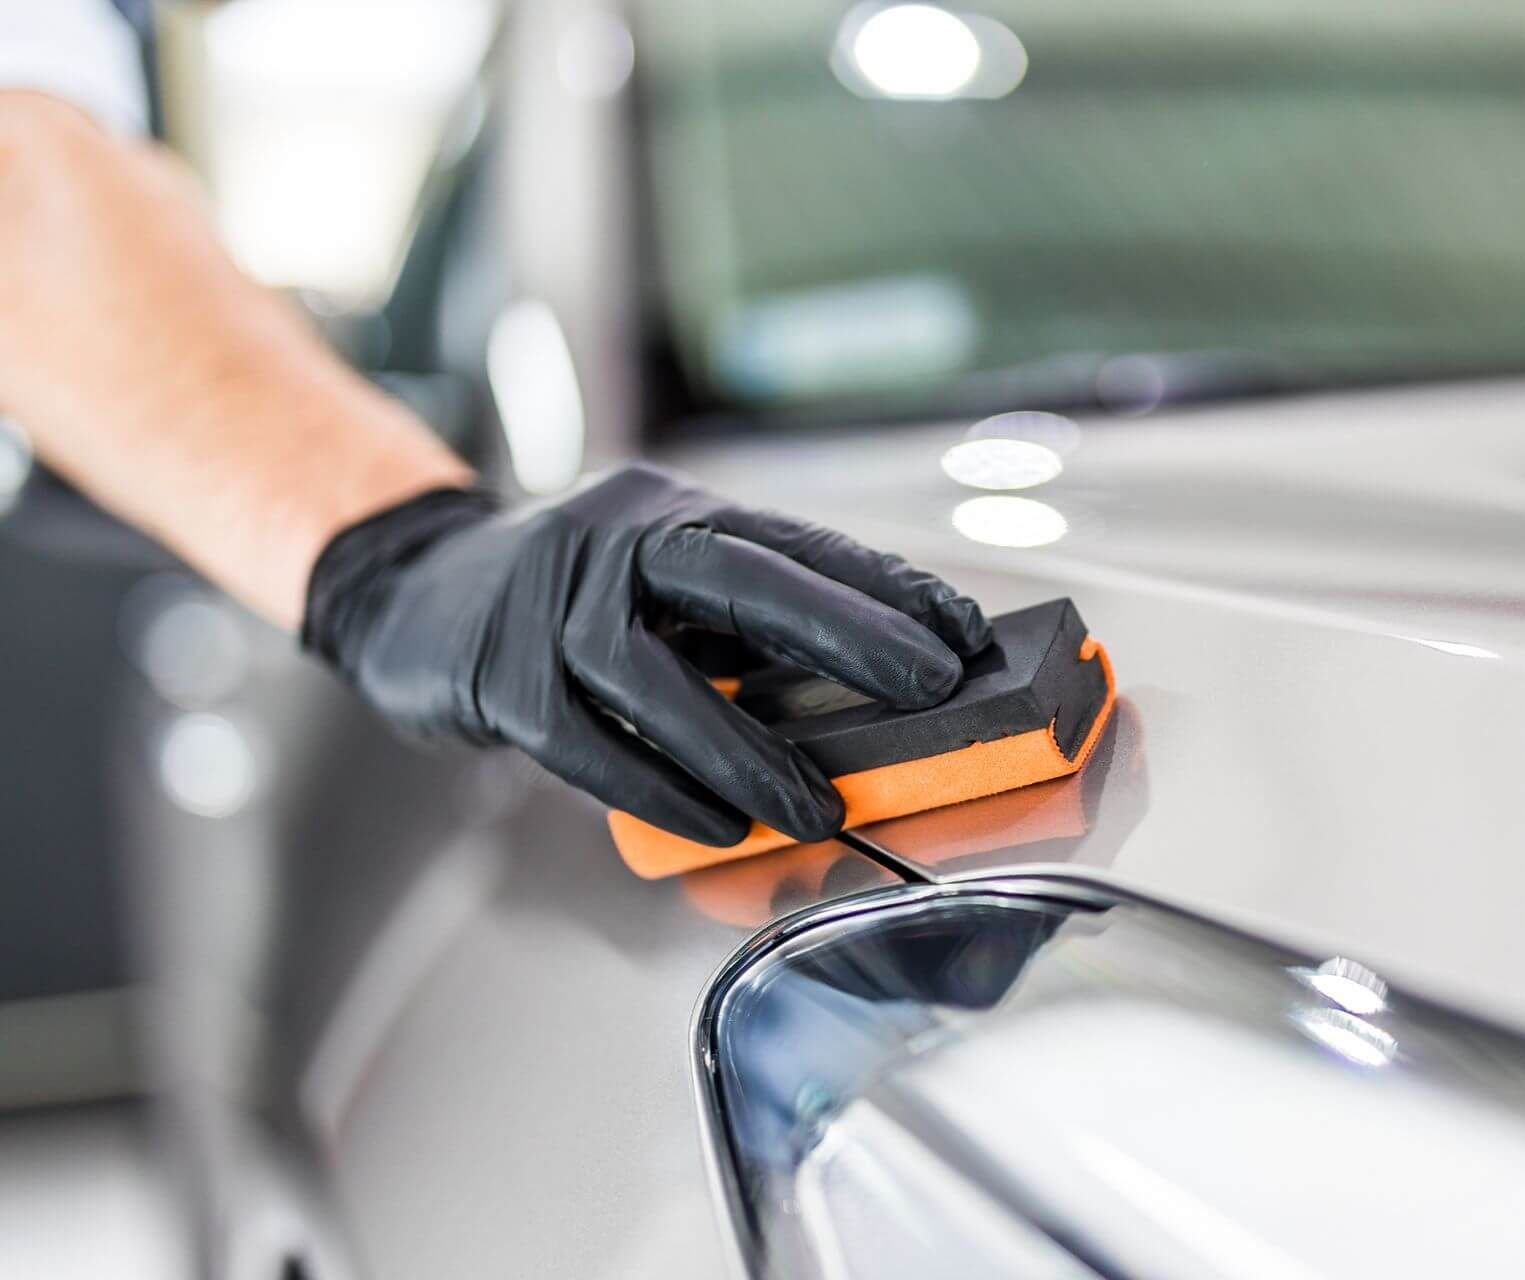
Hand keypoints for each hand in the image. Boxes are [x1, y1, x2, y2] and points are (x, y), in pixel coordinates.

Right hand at [301, 466, 992, 844]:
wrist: (414, 591)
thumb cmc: (568, 600)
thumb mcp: (656, 584)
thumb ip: (740, 626)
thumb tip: (867, 693)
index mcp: (668, 515)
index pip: (789, 544)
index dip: (879, 584)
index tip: (960, 629)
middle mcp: (612, 541)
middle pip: (736, 576)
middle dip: (844, 630)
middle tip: (931, 683)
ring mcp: (548, 606)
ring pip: (652, 676)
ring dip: (745, 747)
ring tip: (819, 808)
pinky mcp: (501, 678)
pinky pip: (588, 745)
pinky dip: (656, 791)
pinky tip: (715, 827)